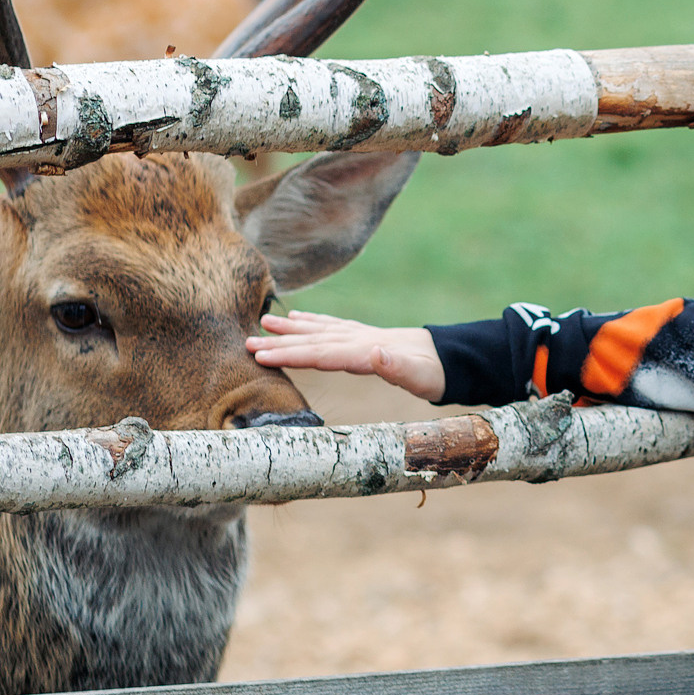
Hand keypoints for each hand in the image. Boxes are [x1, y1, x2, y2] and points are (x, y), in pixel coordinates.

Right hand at [247, 310, 445, 402]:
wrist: (447, 357)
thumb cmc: (432, 373)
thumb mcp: (420, 376)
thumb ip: (396, 366)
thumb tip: (374, 352)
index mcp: (364, 352)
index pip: (320, 354)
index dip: (290, 355)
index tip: (261, 355)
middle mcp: (357, 340)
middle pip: (312, 341)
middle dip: (279, 343)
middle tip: (245, 343)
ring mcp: (358, 336)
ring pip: (317, 330)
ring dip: (290, 329)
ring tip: (262, 323)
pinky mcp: (362, 337)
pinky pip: (330, 327)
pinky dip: (311, 322)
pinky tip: (295, 318)